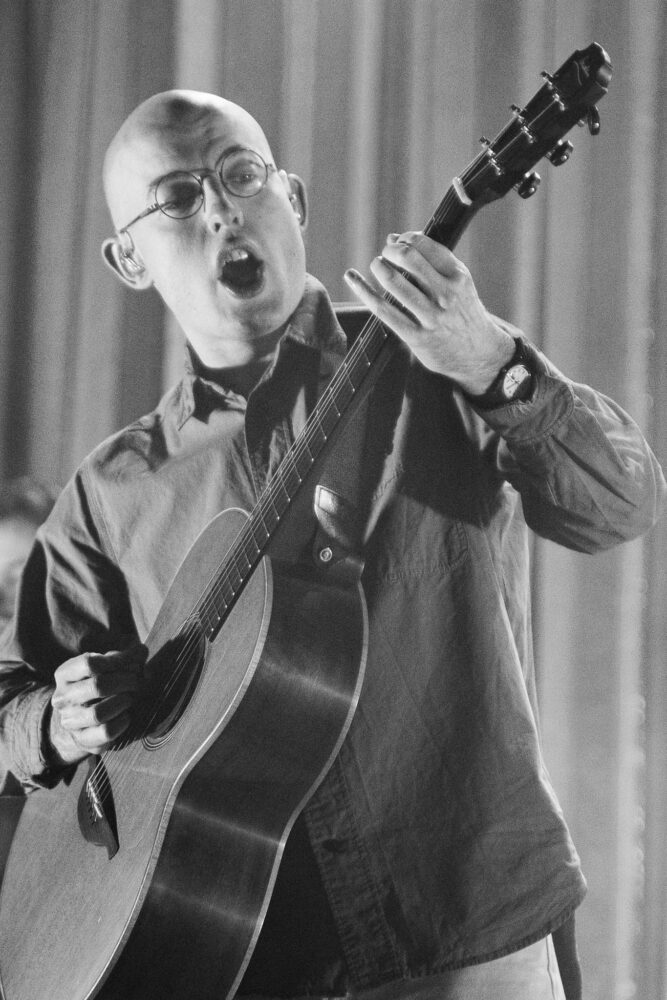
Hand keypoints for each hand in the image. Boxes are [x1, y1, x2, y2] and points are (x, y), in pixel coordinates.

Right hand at [49, 644, 146, 764]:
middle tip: (137, 682)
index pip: (89, 663)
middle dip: (125, 682)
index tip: (132, 663)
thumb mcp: (107, 666)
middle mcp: (62, 698)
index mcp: (64, 674)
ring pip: (99, 713)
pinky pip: (106, 732)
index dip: (117, 661)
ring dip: (123, 702)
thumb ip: (126, 657)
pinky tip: (126, 716)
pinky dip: (122, 723)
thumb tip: (141, 652)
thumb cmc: (100, 685)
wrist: (80, 721)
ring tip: (130, 698)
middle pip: (97, 686)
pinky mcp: (82, 740)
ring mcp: (70, 721)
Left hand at [343, 231, 515, 394]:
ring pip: (394, 282)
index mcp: (458, 276)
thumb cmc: (462, 311)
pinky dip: (363, 291)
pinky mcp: (416, 337)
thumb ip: (431, 261)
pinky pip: (383, 310)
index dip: (405, 238)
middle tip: (386, 254)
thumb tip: (393, 238)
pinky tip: (352, 278)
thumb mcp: (458, 282)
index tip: (398, 242)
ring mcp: (431, 317)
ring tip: (377, 265)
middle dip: (391, 251)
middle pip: (409, 259)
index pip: (425, 245)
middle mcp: (446, 295)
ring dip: (378, 267)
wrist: (479, 353)